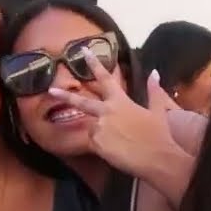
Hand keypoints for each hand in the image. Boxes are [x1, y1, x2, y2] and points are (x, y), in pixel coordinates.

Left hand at [47, 57, 181, 179]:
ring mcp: (100, 129)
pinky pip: (95, 144)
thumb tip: (154, 72)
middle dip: (65, 96)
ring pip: (93, 128)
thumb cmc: (159, 135)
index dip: (94, 64)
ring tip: (122, 143)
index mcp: (121, 102)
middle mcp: (107, 112)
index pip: (105, 79)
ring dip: (101, 132)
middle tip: (51, 90)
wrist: (157, 159)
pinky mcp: (97, 145)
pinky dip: (103, 147)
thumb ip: (154, 91)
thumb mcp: (158, 111)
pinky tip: (118, 151)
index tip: (84, 51)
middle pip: (82, 102)